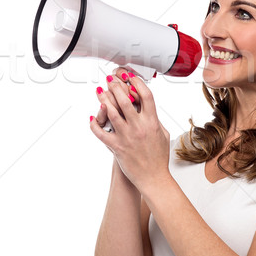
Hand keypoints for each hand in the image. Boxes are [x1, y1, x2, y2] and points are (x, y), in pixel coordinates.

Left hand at [90, 69, 170, 192]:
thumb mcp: (163, 134)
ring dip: (104, 99)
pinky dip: (94, 124)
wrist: (153, 178)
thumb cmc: (158, 158)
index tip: (130, 78)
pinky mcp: (116, 146)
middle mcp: (139, 127)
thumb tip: (148, 106)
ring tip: (100, 91)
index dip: (137, 83)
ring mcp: (126, 136)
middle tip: (111, 80)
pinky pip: (101, 133)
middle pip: (125, 100)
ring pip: (111, 112)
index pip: (146, 96)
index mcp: (152, 122)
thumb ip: (155, 118)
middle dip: (116, 86)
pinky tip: (92, 117)